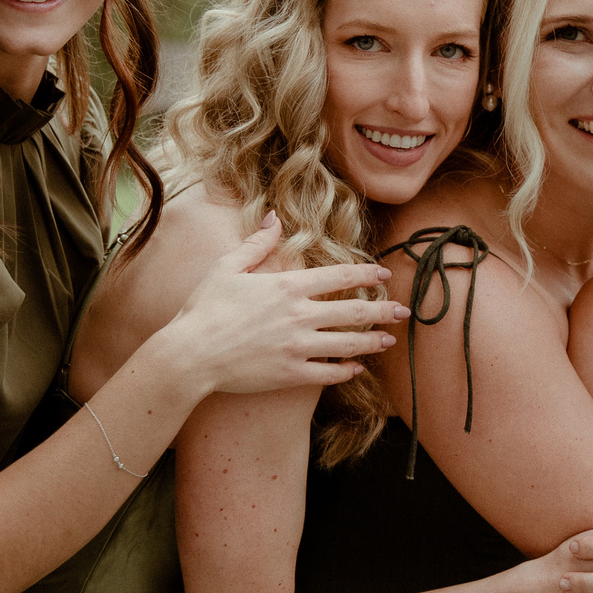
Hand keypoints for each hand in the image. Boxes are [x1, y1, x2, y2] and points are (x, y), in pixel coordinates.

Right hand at [165, 217, 405, 394]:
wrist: (189, 354)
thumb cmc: (204, 309)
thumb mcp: (226, 267)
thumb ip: (256, 244)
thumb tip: (274, 218)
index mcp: (287, 286)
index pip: (339, 275)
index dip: (366, 273)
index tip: (384, 273)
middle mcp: (299, 315)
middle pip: (353, 310)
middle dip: (383, 310)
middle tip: (403, 311)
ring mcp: (297, 346)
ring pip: (347, 343)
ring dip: (372, 341)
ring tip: (389, 341)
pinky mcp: (290, 374)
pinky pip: (328, 373)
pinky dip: (346, 371)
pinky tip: (356, 369)